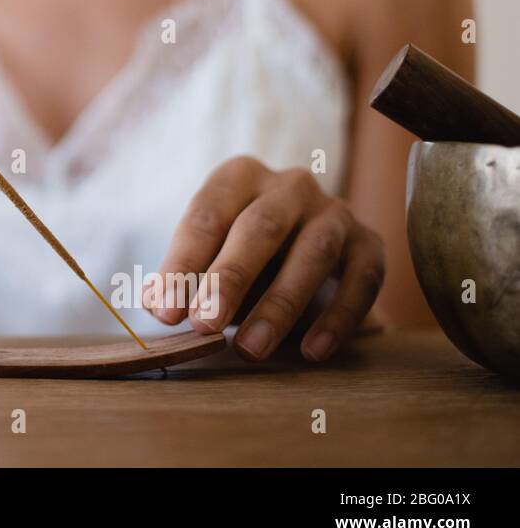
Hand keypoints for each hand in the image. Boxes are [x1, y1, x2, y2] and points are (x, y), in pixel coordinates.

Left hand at [147, 156, 385, 361]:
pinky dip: (338, 317)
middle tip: (203, 325)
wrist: (309, 251)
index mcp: (239, 176)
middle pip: (259, 228)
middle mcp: (290, 185)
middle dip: (228, 279)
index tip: (165, 312)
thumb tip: (157, 302)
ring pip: (313, 253)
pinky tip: (312, 351)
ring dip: (280, 305)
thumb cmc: (243, 254)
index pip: (206, 216)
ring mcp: (335, 211)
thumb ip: (183, 278)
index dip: (182, 264)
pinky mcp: (370, 243)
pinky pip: (361, 279)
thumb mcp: (209, 257)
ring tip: (251, 347)